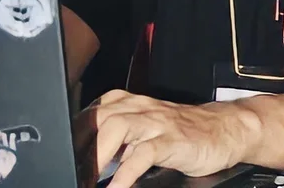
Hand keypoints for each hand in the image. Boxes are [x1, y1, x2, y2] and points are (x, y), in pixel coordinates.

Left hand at [72, 89, 260, 187]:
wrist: (225, 128)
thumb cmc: (180, 132)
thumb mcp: (142, 131)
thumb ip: (115, 141)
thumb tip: (84, 162)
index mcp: (125, 103)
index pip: (87, 116)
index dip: (69, 139)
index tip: (58, 162)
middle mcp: (138, 107)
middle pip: (96, 119)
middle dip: (78, 148)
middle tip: (68, 174)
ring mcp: (155, 122)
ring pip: (116, 127)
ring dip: (96, 156)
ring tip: (86, 180)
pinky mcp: (172, 139)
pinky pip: (143, 154)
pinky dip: (126, 173)